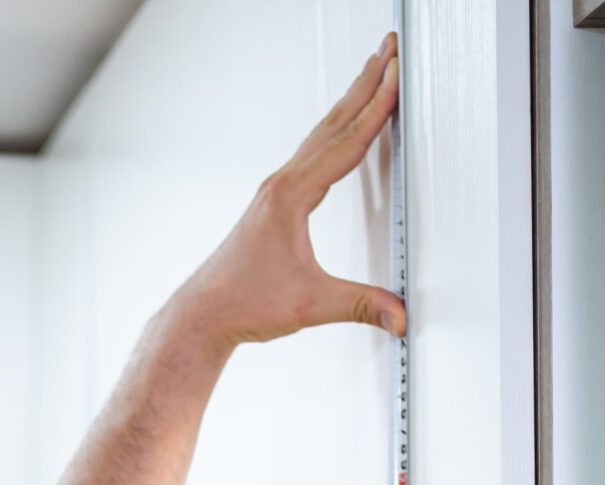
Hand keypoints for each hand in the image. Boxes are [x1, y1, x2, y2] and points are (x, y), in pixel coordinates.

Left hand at [165, 36, 405, 351]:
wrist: (204, 313)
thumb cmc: (243, 301)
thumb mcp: (310, 303)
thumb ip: (360, 306)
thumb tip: (400, 315)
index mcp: (291, 196)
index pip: (346, 143)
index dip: (377, 109)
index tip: (396, 76)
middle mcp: (282, 185)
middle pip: (334, 123)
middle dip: (365, 83)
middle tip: (388, 49)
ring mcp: (276, 191)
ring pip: (321, 134)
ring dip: (349, 101)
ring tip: (370, 72)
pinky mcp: (274, 203)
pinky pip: (312, 153)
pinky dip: (334, 130)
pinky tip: (340, 129)